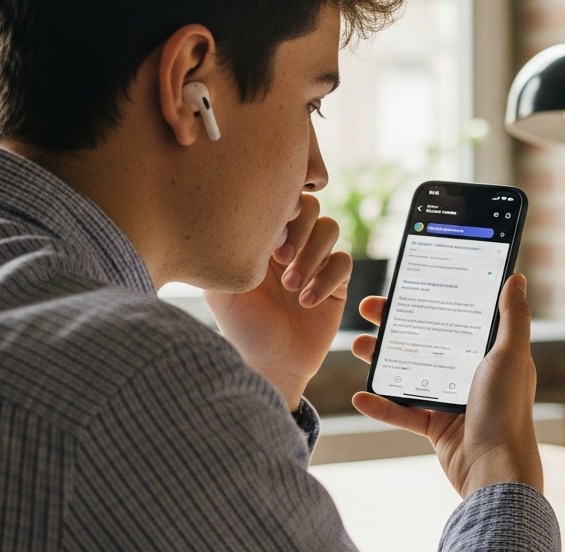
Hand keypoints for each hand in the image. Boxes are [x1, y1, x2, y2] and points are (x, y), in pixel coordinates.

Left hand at [205, 193, 351, 409]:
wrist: (269, 364)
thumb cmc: (241, 327)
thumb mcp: (221, 289)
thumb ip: (226, 253)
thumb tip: (243, 221)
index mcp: (264, 238)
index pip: (280, 200)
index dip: (280, 211)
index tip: (265, 243)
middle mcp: (292, 244)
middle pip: (311, 206)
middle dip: (299, 229)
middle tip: (280, 260)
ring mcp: (316, 261)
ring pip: (331, 228)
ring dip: (312, 254)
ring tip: (291, 286)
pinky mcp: (336, 283)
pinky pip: (343, 263)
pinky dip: (326, 279)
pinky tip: (306, 301)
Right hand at [352, 273, 543, 495]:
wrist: (496, 470)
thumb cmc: (507, 410)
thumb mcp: (511, 355)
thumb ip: (512, 317)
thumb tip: (516, 278)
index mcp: (490, 353)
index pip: (456, 316)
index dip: (431, 299)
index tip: (406, 284)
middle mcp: (472, 373)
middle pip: (428, 341)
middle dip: (397, 324)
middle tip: (369, 309)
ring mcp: (453, 401)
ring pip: (411, 373)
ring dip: (383, 360)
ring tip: (358, 346)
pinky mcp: (438, 428)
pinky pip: (405, 414)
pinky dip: (382, 406)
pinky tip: (360, 396)